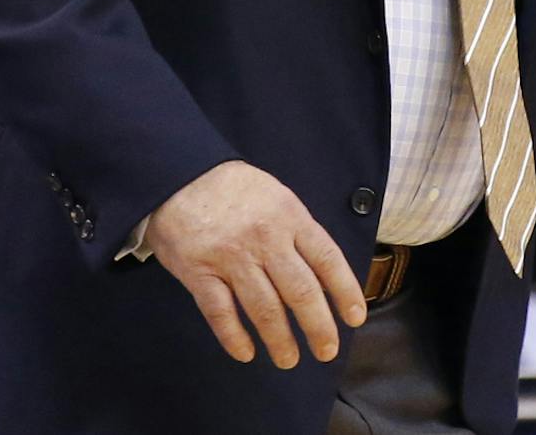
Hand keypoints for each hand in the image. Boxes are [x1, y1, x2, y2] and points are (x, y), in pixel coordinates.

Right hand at [146, 160, 366, 368]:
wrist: (180, 176)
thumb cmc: (235, 189)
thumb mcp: (277, 197)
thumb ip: (299, 232)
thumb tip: (324, 275)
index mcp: (290, 217)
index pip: (327, 260)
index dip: (345, 292)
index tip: (355, 318)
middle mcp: (265, 239)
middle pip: (301, 291)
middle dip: (318, 327)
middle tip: (326, 351)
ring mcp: (231, 257)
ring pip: (264, 308)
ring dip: (280, 340)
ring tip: (289, 359)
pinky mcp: (199, 272)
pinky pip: (221, 312)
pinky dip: (234, 337)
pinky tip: (246, 352)